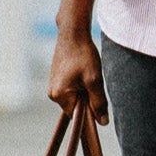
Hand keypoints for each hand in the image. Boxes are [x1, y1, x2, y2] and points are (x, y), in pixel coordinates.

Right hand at [48, 0, 107, 122]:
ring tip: (89, 75)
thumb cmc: (83, 55)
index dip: (90, 113)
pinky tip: (84, 72)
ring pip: (75, 97)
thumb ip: (98, 102)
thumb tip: (103, 122)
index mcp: (59, 95)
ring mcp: (53, 86)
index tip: (100, 106)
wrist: (73, 32)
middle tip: (95, 83)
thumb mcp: (94, 80)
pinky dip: (81, 85)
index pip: (77, 116)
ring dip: (85, 91)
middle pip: (75, 107)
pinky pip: (71, 90)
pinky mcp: (56, 79)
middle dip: (88, 100)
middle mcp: (52, 93)